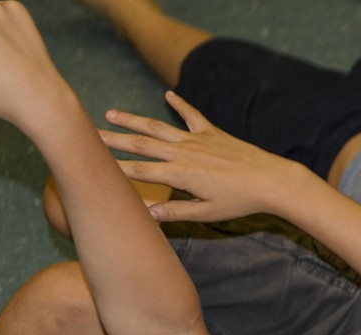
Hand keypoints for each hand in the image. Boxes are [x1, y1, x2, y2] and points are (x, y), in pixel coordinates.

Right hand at [95, 92, 302, 224]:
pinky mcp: (213, 133)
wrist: (271, 180)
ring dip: (133, 120)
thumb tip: (147, 215)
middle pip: (142, 145)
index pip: (140, 171)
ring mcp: (198, 140)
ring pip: (159, 127)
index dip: (115, 167)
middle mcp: (184, 153)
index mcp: (181, 175)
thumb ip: (176, 213)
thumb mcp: (207, 214)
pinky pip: (192, 116)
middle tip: (88, 133)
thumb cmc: (241, 202)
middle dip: (113, 139)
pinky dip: (180, 103)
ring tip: (110, 113)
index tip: (92, 163)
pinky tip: (168, 94)